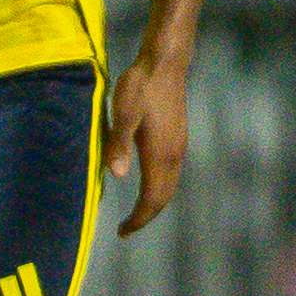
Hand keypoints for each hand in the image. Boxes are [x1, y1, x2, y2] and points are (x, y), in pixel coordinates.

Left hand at [105, 44, 191, 236]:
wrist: (166, 63)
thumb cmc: (141, 86)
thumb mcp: (123, 112)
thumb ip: (119, 143)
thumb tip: (117, 176)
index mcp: (160, 154)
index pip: (152, 198)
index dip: (138, 218)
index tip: (123, 232)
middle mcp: (174, 155)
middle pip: (164, 197)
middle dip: (146, 215)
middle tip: (126, 228)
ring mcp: (178, 146)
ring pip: (169, 185)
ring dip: (154, 202)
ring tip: (136, 211)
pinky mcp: (177, 137)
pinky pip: (171, 173)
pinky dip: (159, 187)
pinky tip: (147, 182)